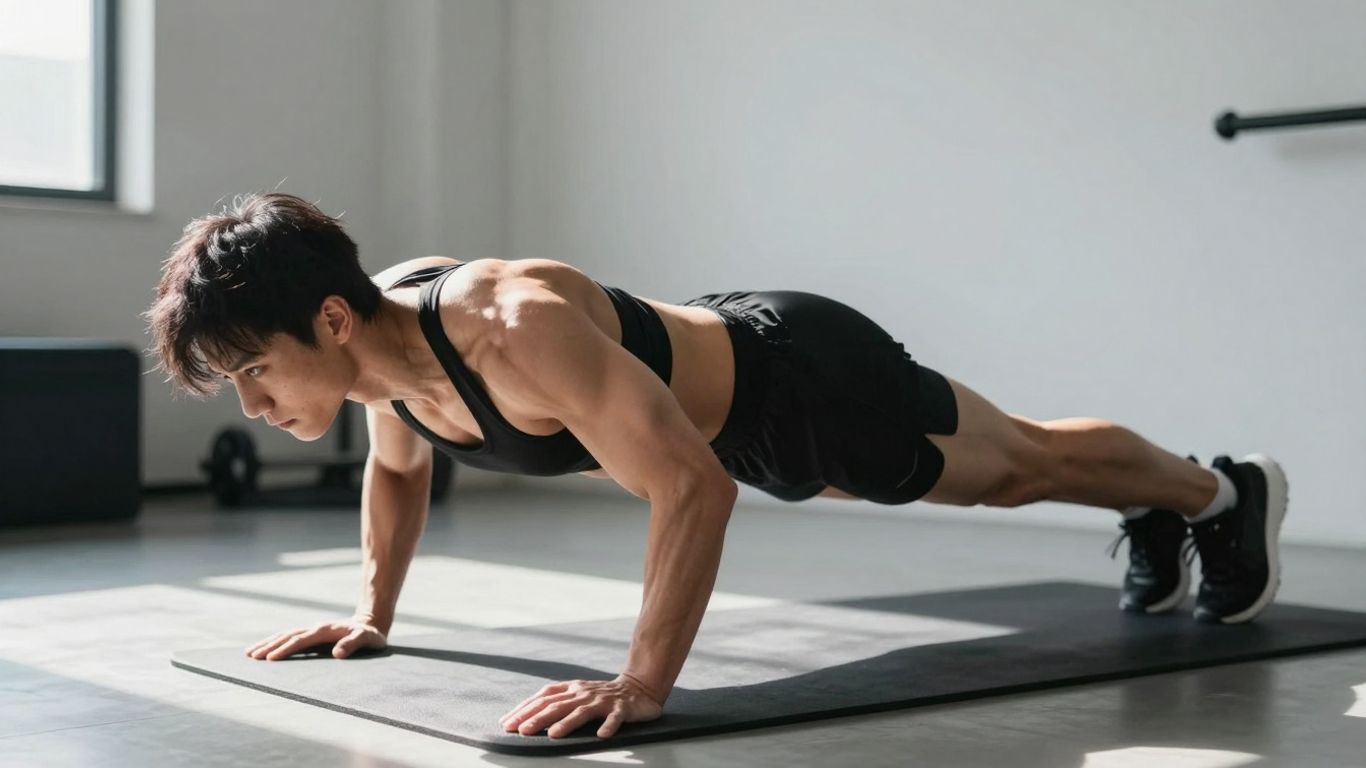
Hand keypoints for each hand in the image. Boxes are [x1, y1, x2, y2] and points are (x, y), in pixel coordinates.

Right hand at [244, 618, 387, 660]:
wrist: (371, 623)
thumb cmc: (370, 635)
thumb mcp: (367, 639)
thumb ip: (353, 644)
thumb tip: (337, 654)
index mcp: (325, 630)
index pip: (301, 640)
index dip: (286, 649)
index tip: (270, 658)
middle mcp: (316, 628)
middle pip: (288, 635)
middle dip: (269, 645)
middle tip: (251, 656)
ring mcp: (312, 630)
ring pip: (285, 635)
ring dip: (268, 642)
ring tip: (249, 652)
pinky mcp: (312, 634)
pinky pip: (290, 637)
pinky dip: (276, 642)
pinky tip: (266, 649)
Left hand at [498, 674, 663, 738]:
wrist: (638, 686)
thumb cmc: (600, 695)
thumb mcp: (576, 695)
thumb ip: (555, 703)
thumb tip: (523, 719)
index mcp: (571, 689)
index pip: (543, 698)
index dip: (524, 709)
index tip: (507, 724)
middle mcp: (584, 693)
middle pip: (558, 705)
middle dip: (538, 718)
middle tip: (522, 731)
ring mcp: (603, 700)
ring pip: (582, 711)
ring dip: (567, 723)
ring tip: (553, 734)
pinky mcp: (622, 708)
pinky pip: (615, 718)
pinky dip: (609, 726)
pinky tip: (602, 735)